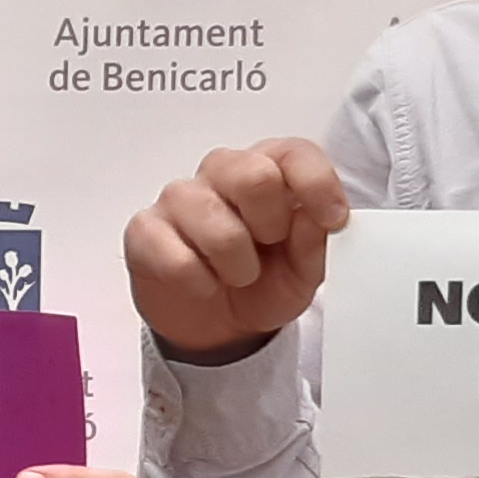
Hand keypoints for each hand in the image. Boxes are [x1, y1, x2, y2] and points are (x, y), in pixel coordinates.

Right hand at [124, 140, 347, 362]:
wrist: (218, 325)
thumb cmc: (263, 284)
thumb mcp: (305, 271)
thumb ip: (314, 241)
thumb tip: (314, 216)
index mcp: (267, 169)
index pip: (294, 152)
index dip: (318, 184)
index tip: (332, 220)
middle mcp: (222, 173)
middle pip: (253, 175)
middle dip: (271, 225)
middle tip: (268, 248)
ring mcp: (179, 198)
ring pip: (215, 222)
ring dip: (237, 266)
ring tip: (237, 276)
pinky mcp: (145, 231)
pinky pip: (176, 257)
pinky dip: (200, 283)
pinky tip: (204, 285)